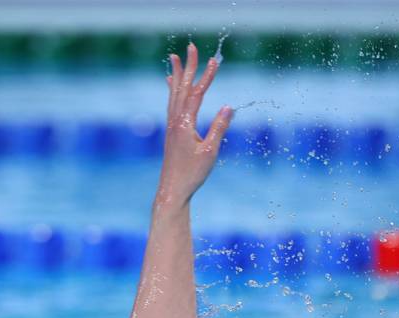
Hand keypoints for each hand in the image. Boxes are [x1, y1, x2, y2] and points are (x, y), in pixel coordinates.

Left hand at [157, 43, 232, 207]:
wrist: (173, 190)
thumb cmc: (192, 174)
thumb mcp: (210, 152)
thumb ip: (218, 128)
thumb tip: (228, 107)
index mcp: (185, 124)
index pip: (197, 94)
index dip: (206, 76)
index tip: (214, 60)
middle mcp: (175, 121)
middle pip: (182, 88)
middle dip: (188, 67)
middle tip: (191, 47)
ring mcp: (171, 125)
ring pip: (174, 94)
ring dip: (177, 74)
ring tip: (175, 58)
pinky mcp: (171, 131)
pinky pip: (171, 103)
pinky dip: (172, 90)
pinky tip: (170, 84)